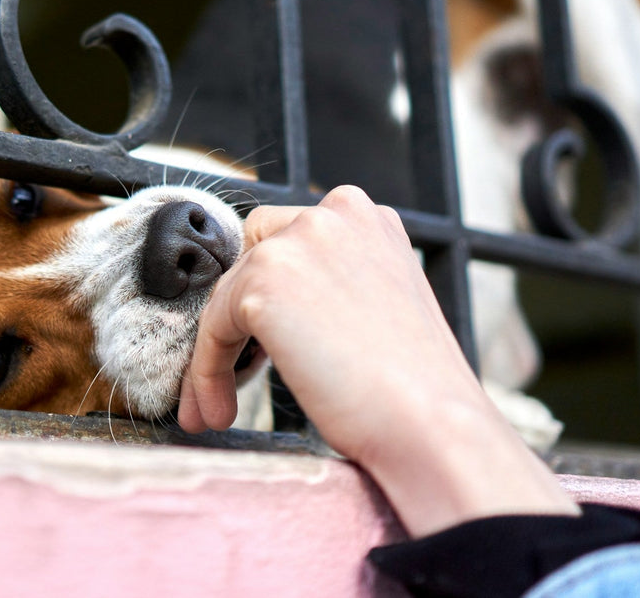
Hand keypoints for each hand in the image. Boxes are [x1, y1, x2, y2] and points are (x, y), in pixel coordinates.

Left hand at [178, 186, 577, 535]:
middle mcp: (336, 214)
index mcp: (368, 218)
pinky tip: (219, 412)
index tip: (265, 351)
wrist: (432, 425)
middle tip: (241, 374)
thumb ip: (333, 285)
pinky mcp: (264, 280)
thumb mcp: (379, 306)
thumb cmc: (414, 389)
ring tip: (218, 408)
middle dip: (240, 314)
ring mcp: (298, 241)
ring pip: (228, 296)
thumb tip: (282, 308)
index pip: (290, 240)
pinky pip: (211, 328)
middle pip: (252, 256)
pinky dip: (206, 372)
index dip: (274, 299)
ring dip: (219, 355)